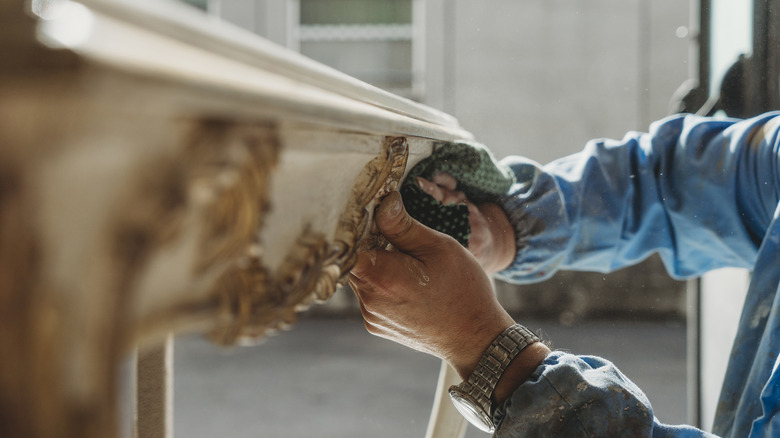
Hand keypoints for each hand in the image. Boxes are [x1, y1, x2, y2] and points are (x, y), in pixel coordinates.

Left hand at [349, 191, 515, 378]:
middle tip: (397, 236)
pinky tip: (409, 284)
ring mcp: (371, 316)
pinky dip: (383, 284)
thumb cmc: (463, 291)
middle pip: (353, 260)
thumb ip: (403, 226)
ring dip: (377, 265)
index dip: (359, 227)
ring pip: (361, 278)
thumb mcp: (438, 248)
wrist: (476, 339)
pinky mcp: (377, 325)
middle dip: (370, 244)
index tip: (376, 217)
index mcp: (381, 277)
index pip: (348, 243)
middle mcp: (369, 300)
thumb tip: (383, 203)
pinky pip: (370, 296)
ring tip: (408, 262)